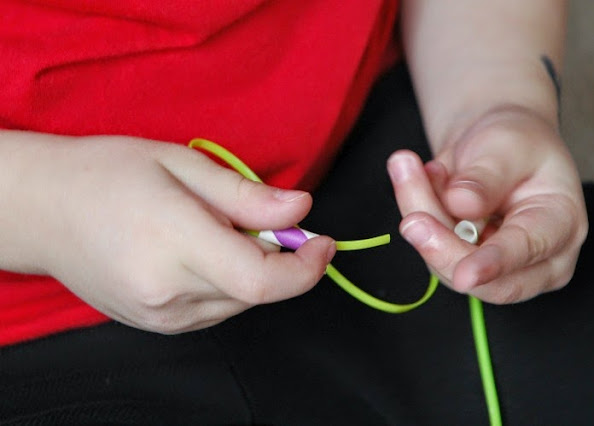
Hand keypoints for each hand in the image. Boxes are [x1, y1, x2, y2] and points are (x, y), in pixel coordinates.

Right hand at [6, 132, 334, 331]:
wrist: (44, 211)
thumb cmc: (107, 174)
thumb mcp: (180, 163)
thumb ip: (245, 195)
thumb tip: (300, 210)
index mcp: (172, 243)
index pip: (261, 279)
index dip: (305, 267)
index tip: (322, 241)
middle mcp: (167, 292)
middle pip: (257, 291)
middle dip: (278, 258)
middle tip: (257, 217)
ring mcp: (160, 316)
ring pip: (240, 301)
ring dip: (251, 269)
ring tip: (212, 230)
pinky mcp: (158, 326)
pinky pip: (217, 309)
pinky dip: (228, 282)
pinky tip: (198, 252)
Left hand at [387, 107, 587, 302]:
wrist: (495, 149)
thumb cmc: (515, 144)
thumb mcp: (507, 143)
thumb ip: (486, 176)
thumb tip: (460, 204)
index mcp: (561, 224)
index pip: (528, 250)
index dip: (493, 264)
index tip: (465, 275)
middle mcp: (535, 259)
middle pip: (483, 277)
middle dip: (439, 245)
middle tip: (410, 216)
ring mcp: (496, 270)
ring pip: (445, 263)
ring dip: (419, 212)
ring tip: (406, 164)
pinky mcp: (462, 266)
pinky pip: (429, 250)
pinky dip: (417, 212)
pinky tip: (419, 178)